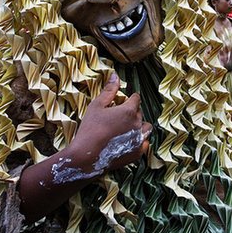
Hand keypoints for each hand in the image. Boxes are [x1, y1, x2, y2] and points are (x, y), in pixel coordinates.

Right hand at [19, 73, 150, 222]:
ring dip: (138, 126)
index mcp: (129, 110)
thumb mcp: (97, 106)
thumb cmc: (89, 129)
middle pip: (139, 113)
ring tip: (125, 129)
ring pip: (145, 127)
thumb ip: (109, 90)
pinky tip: (129, 141)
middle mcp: (138, 123)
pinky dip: (139, 141)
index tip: (121, 103)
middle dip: (131, 113)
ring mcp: (139, 139)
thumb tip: (115, 75)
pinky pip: (145, 143)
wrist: (86, 157)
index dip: (128, 99)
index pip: (136, 99)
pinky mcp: (138, 152)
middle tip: (117, 118)